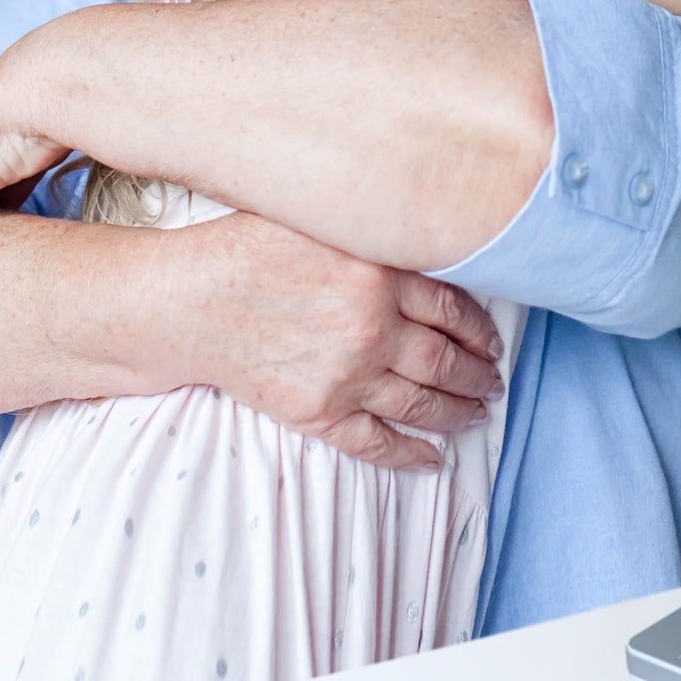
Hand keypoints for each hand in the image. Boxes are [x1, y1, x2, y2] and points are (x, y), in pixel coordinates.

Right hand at [190, 213, 506, 469]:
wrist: (187, 302)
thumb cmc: (244, 249)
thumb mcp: (318, 220)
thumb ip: (372, 232)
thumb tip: (421, 238)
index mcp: (380, 272)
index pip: (453, 307)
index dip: (479, 329)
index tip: (493, 341)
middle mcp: (373, 326)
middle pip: (446, 359)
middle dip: (478, 374)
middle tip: (494, 382)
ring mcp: (348, 374)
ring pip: (421, 403)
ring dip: (456, 413)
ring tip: (476, 416)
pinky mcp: (318, 411)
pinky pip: (376, 441)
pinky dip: (409, 454)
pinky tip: (431, 460)